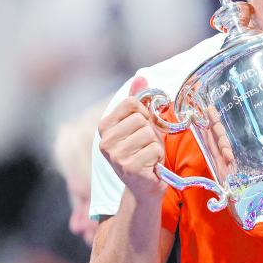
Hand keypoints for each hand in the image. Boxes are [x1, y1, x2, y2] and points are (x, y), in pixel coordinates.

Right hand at [98, 76, 166, 201]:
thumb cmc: (144, 151)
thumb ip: (139, 100)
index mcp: (104, 127)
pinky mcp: (129, 167)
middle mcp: (105, 141)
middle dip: (151, 131)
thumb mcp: (141, 123)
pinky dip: (158, 157)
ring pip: (149, 133)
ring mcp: (115, 156)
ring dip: (155, 145)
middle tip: (146, 145)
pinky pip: (155, 149)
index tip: (143, 127)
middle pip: (141, 118)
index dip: (144, 113)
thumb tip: (141, 76)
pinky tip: (151, 165)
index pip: (131, 102)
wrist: (145, 185)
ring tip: (148, 155)